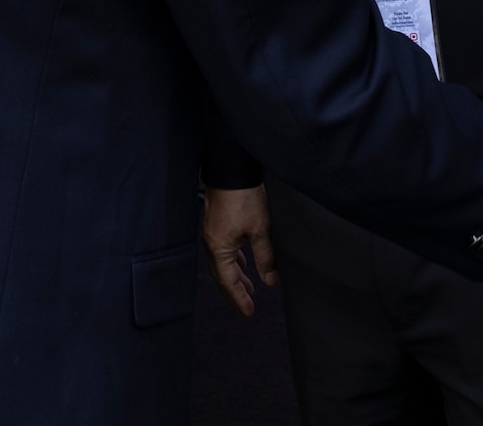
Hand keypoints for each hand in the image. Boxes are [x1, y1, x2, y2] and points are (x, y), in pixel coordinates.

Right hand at [201, 186, 276, 316]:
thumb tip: (271, 280)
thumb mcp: (261, 229)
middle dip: (235, 291)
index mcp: (219, 248)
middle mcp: (211, 243)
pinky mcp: (216, 223)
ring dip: (235, 276)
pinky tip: (243, 260)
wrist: (231, 169)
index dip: (239, 299)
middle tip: (247, 305)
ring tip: (248, 287)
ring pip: (223, 262)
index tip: (249, 312)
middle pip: (222, 275)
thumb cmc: (244, 197)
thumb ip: (266, 257)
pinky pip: (223, 250)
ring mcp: (212, 233)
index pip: (228, 282)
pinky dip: (234, 260)